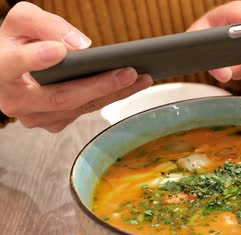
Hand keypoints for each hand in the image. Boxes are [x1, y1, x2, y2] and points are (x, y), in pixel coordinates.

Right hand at [0, 3, 152, 132]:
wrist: (10, 67)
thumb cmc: (17, 41)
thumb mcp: (23, 20)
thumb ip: (46, 25)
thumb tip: (80, 45)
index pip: (11, 65)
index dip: (34, 59)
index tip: (58, 51)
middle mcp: (15, 101)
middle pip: (60, 97)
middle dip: (99, 85)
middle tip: (128, 72)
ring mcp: (35, 117)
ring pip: (78, 108)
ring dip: (114, 93)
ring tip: (142, 78)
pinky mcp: (54, 122)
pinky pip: (85, 111)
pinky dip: (109, 98)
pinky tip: (132, 86)